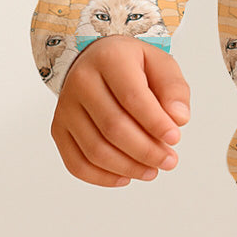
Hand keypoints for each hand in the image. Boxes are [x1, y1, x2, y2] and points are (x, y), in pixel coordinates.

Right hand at [50, 35, 190, 187]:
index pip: (132, 97)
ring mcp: (65, 107)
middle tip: (169, 161)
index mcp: (109, 58)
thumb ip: (174, 89)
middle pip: (113, 127)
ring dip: (128, 167)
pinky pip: (76, 163)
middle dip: (146, 150)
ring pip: (95, 150)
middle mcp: (81, 81)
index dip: (155, 123)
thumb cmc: (132, 65)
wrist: (96, 60)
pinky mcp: (58, 129)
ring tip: (152, 171)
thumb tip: (178, 119)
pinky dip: (103, 177)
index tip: (175, 138)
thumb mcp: (161, 64)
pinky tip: (126, 177)